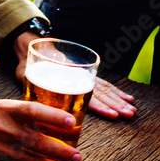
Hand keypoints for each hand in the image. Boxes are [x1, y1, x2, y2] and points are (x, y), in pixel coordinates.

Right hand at [0, 97, 82, 160]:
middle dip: (60, 151)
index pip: (33, 111)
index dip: (52, 117)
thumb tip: (56, 118)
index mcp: (6, 109)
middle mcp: (3, 128)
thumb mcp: (4, 104)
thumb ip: (26, 112)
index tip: (71, 122)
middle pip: (36, 141)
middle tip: (78, 157)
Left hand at [14, 33, 136, 119]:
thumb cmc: (28, 65)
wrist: (35, 45)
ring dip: (119, 99)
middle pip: (101, 92)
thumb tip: (36, 109)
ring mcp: (84, 76)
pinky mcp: (85, 76)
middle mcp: (79, 77)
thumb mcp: (27, 77)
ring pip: (105, 88)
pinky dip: (116, 92)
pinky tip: (127, 98)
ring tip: (132, 109)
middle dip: (116, 104)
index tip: (114, 115)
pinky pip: (104, 85)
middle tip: (130, 114)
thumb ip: (34, 91)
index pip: (87, 95)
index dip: (101, 106)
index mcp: (66, 78)